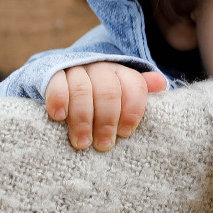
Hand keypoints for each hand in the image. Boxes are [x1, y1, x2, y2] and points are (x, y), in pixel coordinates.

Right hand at [45, 63, 170, 151]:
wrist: (60, 77)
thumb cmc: (97, 97)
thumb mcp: (119, 94)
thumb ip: (138, 92)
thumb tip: (161, 84)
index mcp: (120, 71)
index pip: (134, 86)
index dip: (132, 112)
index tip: (125, 134)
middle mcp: (99, 67)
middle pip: (108, 91)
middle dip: (107, 121)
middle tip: (104, 145)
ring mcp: (75, 68)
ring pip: (82, 89)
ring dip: (83, 119)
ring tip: (82, 143)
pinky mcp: (51, 72)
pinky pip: (56, 84)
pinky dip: (59, 100)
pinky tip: (59, 117)